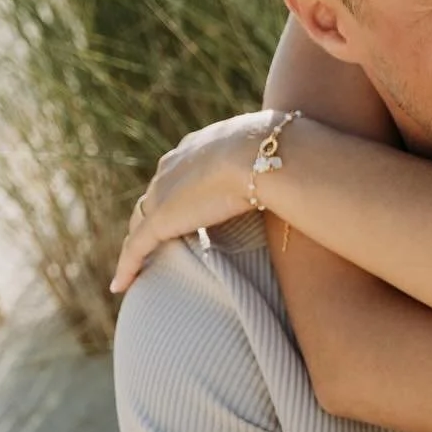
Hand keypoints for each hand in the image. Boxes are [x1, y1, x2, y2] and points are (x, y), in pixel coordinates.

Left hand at [109, 111, 283, 293]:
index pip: (182, 171)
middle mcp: (174, 165)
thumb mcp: (281, 151)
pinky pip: (136, 248)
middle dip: (155, 217)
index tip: (188, 207)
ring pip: (142, 222)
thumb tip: (310, 167)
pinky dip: (127, 266)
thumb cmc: (283, 151)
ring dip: (139, 244)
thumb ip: (281, 162)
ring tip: (138, 265)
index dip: (182, 190)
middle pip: (156, 196)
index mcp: (201, 146)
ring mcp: (164, 192)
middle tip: (161, 241)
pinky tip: (121, 286)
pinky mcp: (161, 220)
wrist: (266, 156)